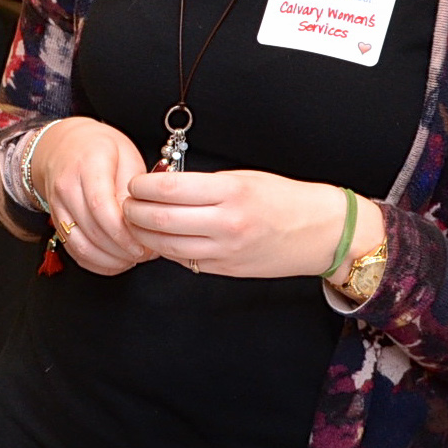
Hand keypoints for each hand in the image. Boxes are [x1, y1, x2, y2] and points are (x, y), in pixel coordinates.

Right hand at [25, 118, 155, 273]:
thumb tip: (141, 224)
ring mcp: (57, 206)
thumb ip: (133, 190)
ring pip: (80, 245)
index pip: (100, 205)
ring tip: (133, 259)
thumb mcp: (126, 156)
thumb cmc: (101, 148)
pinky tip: (116, 261)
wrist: (64, 145)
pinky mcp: (56, 222)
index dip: (122, 232)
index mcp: (88, 164)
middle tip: (145, 254)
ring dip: (109, 260)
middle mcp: (67, 186)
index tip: (142, 244)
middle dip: (121, 249)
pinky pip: (73, 251)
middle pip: (91, 230)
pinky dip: (96, 262)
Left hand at [123, 169, 353, 276]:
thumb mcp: (244, 178)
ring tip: (136, 223)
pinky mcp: (226, 269)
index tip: (135, 183)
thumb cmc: (284, 198)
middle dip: (133, 212)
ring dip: (143, 235)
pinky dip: (166, 249)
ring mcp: (225, 251)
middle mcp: (226, 224)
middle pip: (160, 220)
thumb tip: (163, 185)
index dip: (142, 187)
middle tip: (126, 204)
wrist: (321, 232)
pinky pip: (185, 261)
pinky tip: (161, 239)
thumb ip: (204, 184)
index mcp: (230, 192)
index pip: (168, 189)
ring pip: (167, 246)